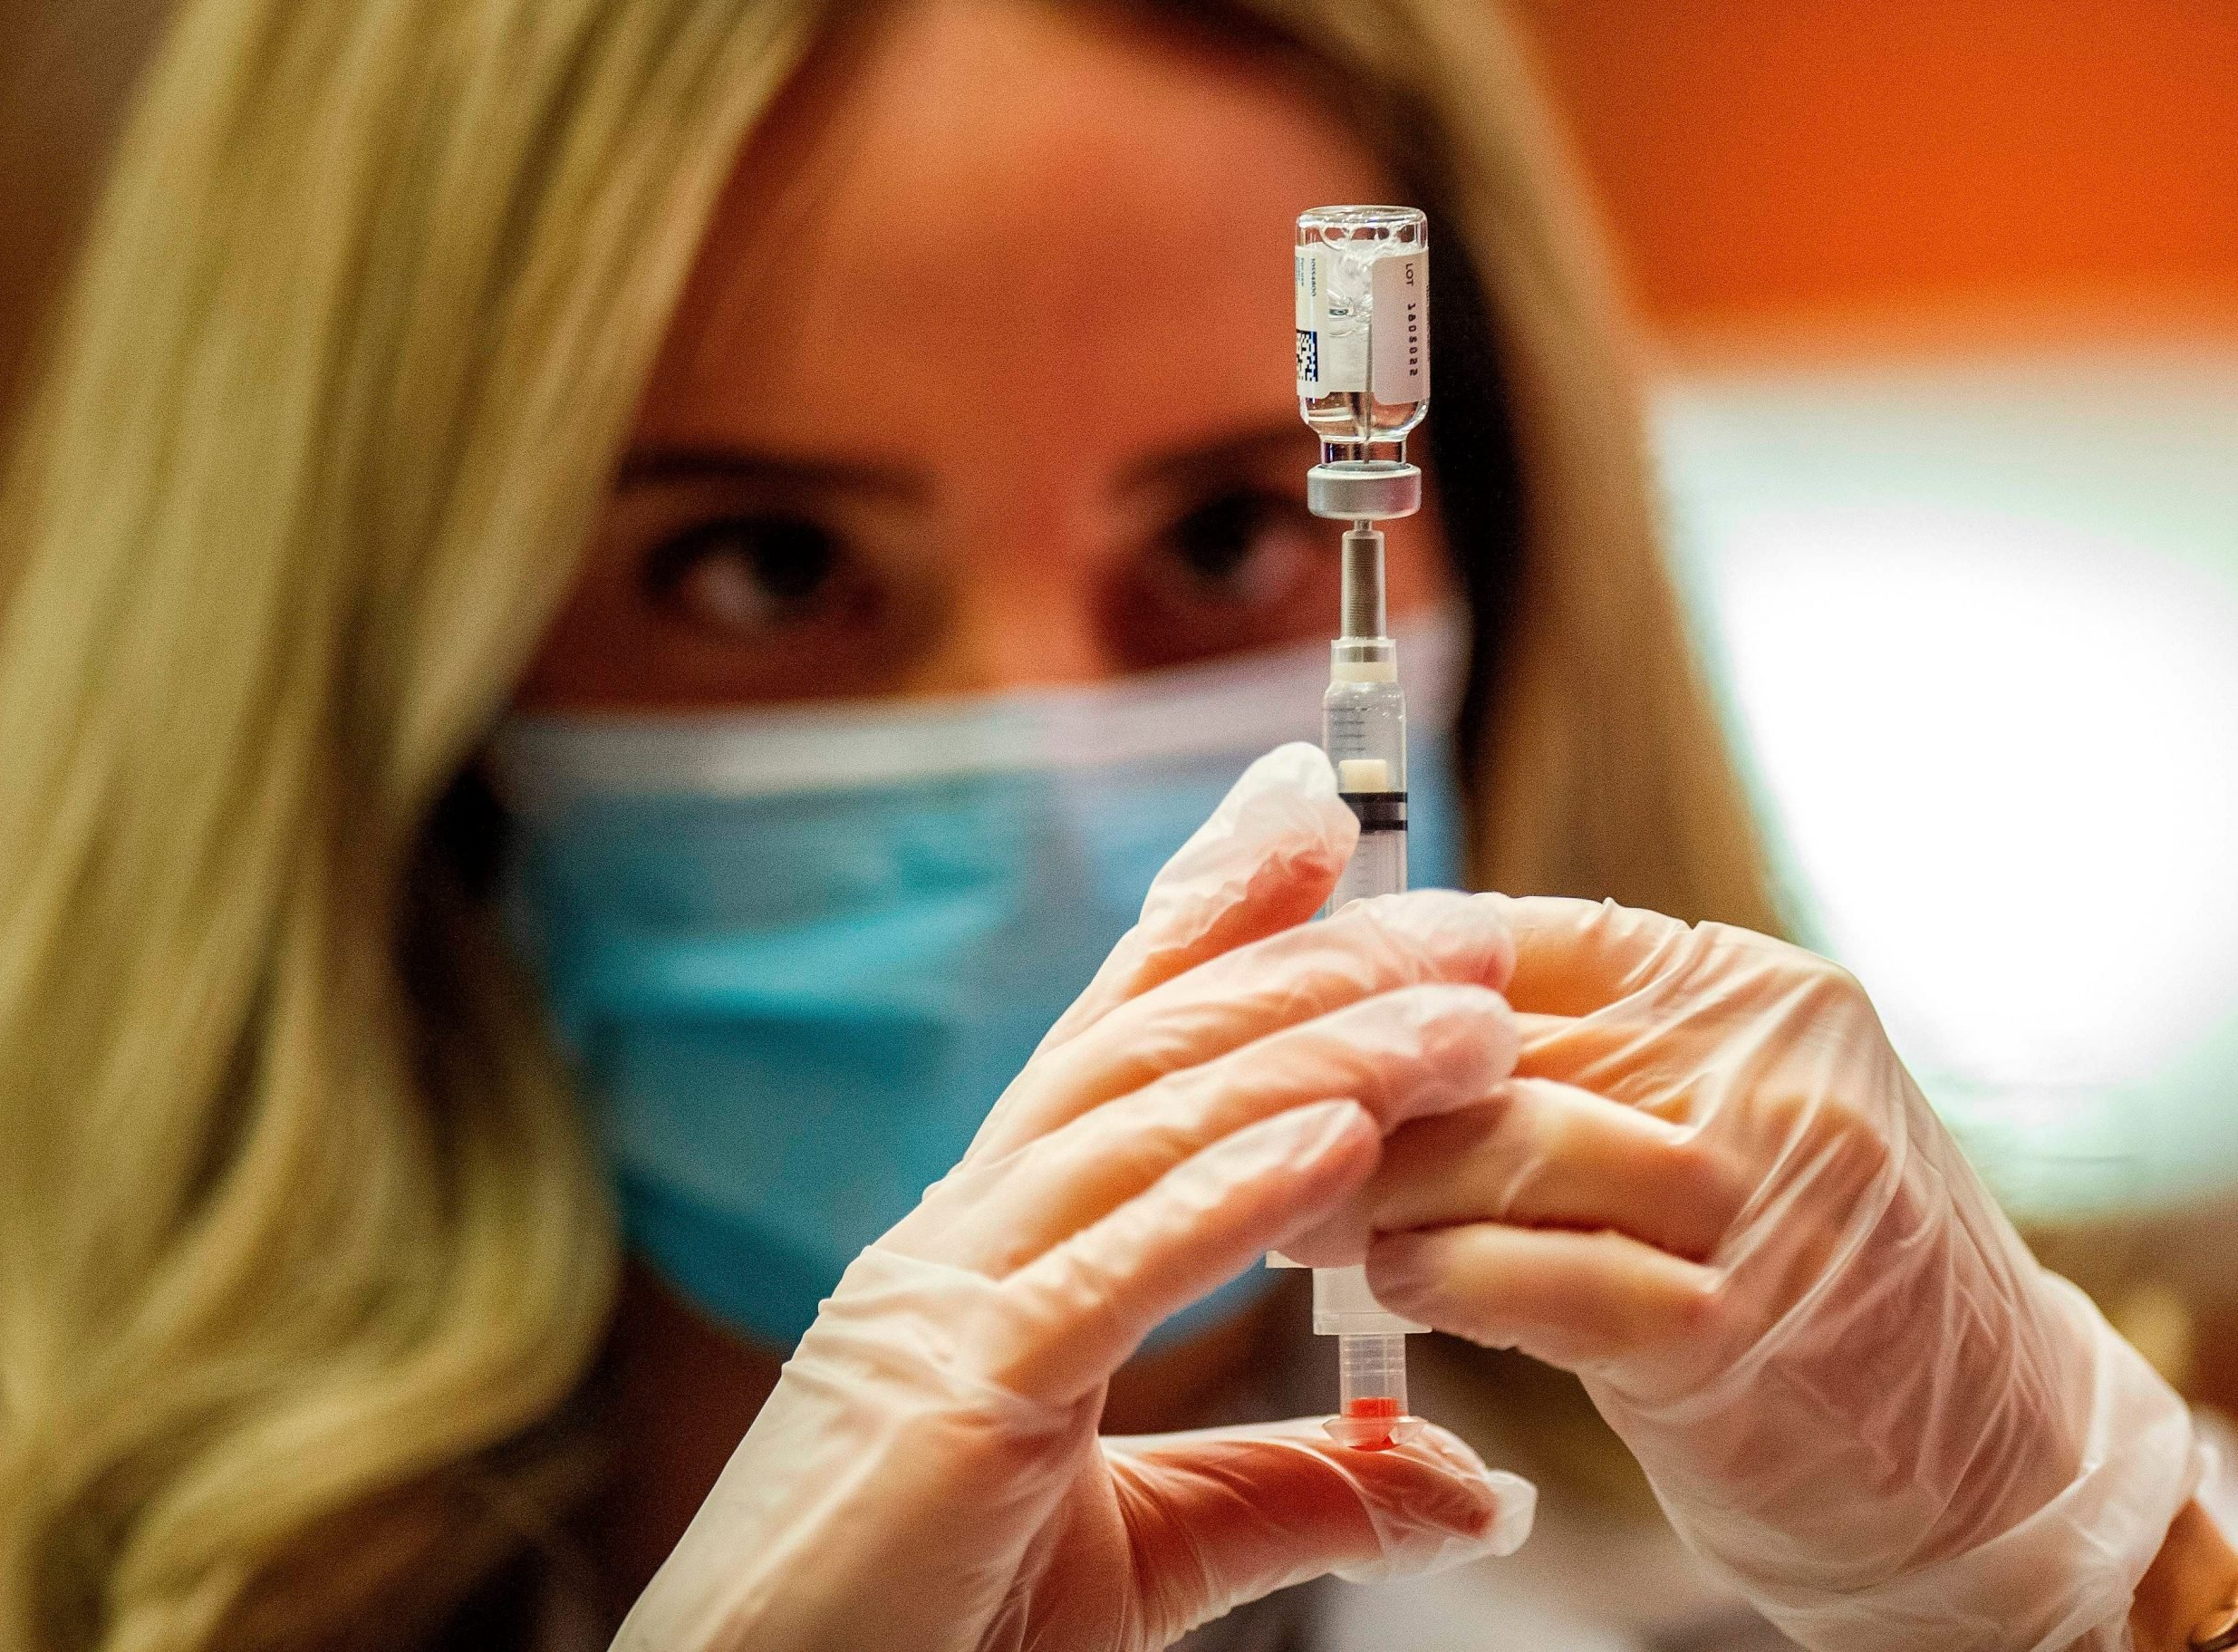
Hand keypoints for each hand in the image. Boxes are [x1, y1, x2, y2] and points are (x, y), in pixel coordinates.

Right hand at [615, 746, 1532, 1651]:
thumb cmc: (916, 1634)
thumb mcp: (1142, 1555)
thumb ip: (1293, 1497)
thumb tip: (1479, 1489)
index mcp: (996, 1250)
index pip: (1118, 1048)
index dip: (1217, 923)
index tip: (1313, 824)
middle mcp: (967, 1239)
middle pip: (1152, 1056)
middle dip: (1308, 965)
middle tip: (1456, 913)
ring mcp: (950, 1303)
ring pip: (1145, 1133)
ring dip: (1316, 1057)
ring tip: (1461, 1016)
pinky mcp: (957, 1400)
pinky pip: (1110, 1274)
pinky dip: (1226, 1195)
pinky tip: (1336, 1138)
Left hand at [1356, 896, 2198, 1651]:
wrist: (1996, 1471)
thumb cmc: (1820, 1289)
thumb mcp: (1730, 1128)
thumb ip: (1589, 1064)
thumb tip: (1377, 1024)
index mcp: (1755, 993)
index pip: (1516, 938)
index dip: (1374, 974)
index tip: (1275, 1016)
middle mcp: (1770, 1067)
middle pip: (1490, 1036)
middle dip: (1346, 1085)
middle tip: (1240, 1125)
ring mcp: (1763, 1193)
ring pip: (1503, 1143)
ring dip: (1370, 1183)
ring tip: (1295, 1215)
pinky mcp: (1735, 1328)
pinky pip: (1537, 1274)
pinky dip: (1439, 1273)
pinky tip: (1385, 1283)